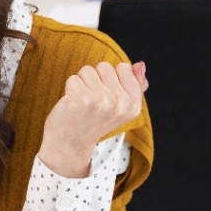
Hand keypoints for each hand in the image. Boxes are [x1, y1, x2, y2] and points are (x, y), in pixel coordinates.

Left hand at [38, 61, 147, 178]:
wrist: (71, 145)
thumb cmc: (94, 121)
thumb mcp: (120, 107)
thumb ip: (134, 85)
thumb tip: (140, 64)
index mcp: (133, 105)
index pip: (124, 68)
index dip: (111, 79)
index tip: (106, 97)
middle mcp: (120, 104)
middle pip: (105, 67)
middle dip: (96, 79)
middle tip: (92, 102)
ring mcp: (102, 101)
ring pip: (87, 71)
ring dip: (82, 83)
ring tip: (83, 103)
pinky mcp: (81, 99)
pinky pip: (73, 78)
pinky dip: (70, 89)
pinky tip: (73, 105)